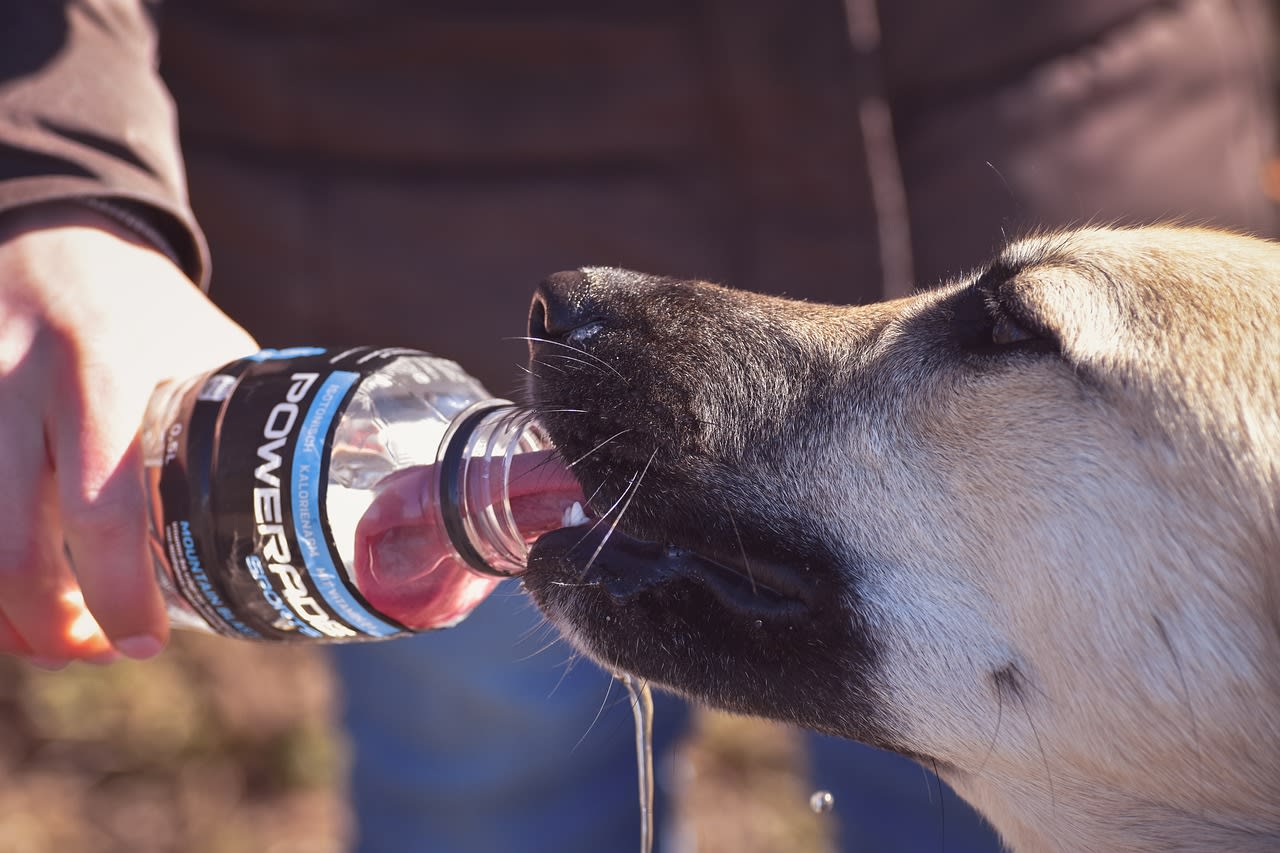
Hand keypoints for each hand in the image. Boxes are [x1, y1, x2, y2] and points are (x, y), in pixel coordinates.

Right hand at [0, 203, 257, 666]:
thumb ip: (235, 422)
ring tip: (49, 638)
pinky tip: (9, 594)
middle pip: (10, 544)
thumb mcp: (203, 347)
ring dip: (2, 612)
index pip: (103, 508)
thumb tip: (297, 510)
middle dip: (47, 625)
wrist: (51, 232)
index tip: (145, 643)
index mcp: (105, 370)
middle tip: (93, 654)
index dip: (118, 592)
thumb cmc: (145, 305)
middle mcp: (19, 383)